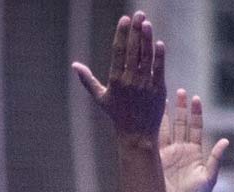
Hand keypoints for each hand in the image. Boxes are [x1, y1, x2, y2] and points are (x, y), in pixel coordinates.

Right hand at [72, 12, 165, 139]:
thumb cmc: (118, 116)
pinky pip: (159, 70)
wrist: (137, 135)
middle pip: (133, 50)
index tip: (125, 19)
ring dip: (147, 39)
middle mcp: (130, 81)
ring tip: (147, 23)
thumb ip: (88, 80)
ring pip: (146, 57)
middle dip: (136, 30)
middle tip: (139, 14)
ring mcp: (145, 85)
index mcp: (115, 80)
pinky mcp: (158, 90)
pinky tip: (159, 43)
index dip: (122, 34)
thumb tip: (74, 65)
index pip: (119, 51)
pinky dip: (159, 56)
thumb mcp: (101, 98)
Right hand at [160, 89, 228, 191]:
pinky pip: (154, 139)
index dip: (195, 113)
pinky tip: (150, 115)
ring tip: (164, 96)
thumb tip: (225, 140)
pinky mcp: (156, 159)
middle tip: (180, 91)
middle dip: (181, 108)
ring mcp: (168, 153)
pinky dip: (153, 127)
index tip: (195, 98)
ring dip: (166, 113)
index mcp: (195, 153)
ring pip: (166, 128)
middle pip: (181, 124)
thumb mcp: (208, 179)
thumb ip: (215, 159)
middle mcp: (181, 150)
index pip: (195, 128)